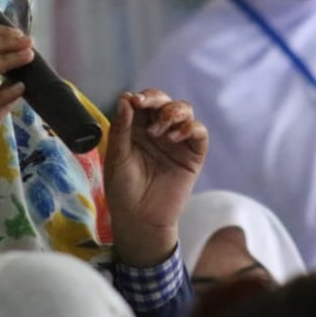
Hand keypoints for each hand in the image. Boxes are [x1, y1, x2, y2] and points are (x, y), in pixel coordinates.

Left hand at [104, 89, 208, 266]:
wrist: (140, 219)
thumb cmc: (123, 190)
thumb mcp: (117, 158)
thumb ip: (121, 128)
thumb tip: (125, 98)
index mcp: (137, 128)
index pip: (143, 103)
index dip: (142, 98)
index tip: (135, 101)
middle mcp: (158, 130)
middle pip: (165, 101)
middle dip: (158, 100)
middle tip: (147, 107)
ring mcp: (177, 140)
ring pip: (184, 110)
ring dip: (173, 112)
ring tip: (160, 131)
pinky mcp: (193, 153)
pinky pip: (199, 131)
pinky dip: (190, 127)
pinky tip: (175, 137)